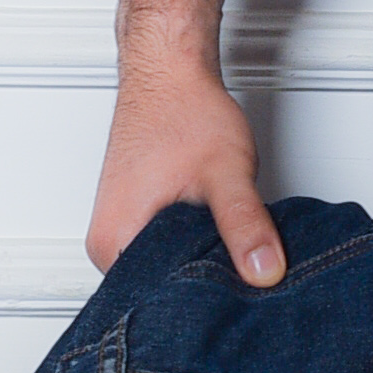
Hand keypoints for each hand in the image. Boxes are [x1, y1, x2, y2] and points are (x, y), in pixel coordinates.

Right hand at [87, 36, 284, 283]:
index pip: (158, 303)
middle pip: (162, 290)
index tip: (237, 297)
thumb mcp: (225, 173)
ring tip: (232, 254)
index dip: (203, 303)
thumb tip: (264, 270)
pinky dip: (194, 245)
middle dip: (205, 286)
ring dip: (200, 263)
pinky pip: (166, 249)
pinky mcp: (136, 218)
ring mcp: (120, 231)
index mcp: (114, 244)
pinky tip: (219, 236)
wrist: (169, 69)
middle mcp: (108, 244)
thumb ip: (245, 225)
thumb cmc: (182, 109)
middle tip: (245, 275)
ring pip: (168, 269)